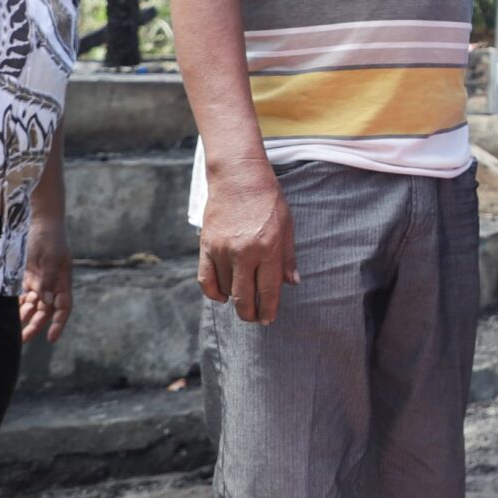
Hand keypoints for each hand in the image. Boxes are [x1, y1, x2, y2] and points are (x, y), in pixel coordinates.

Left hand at [19, 210, 72, 342]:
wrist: (39, 220)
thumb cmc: (49, 237)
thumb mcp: (50, 258)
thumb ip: (48, 280)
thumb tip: (47, 302)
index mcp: (62, 281)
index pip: (63, 307)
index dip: (59, 323)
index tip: (52, 339)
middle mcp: (52, 284)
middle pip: (46, 310)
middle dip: (36, 325)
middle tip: (23, 339)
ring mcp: (39, 280)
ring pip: (33, 305)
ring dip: (24, 317)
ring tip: (12, 329)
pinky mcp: (26, 276)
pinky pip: (22, 295)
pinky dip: (17, 305)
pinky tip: (9, 313)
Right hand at [198, 153, 297, 324]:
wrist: (238, 177)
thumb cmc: (267, 200)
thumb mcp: (287, 226)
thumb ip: (288, 257)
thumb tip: (292, 283)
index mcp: (268, 247)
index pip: (269, 289)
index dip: (269, 309)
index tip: (269, 319)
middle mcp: (244, 252)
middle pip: (244, 296)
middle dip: (250, 313)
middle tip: (255, 318)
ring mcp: (222, 250)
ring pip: (226, 289)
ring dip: (235, 299)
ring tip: (243, 301)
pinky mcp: (206, 245)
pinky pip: (205, 279)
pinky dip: (212, 292)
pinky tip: (222, 296)